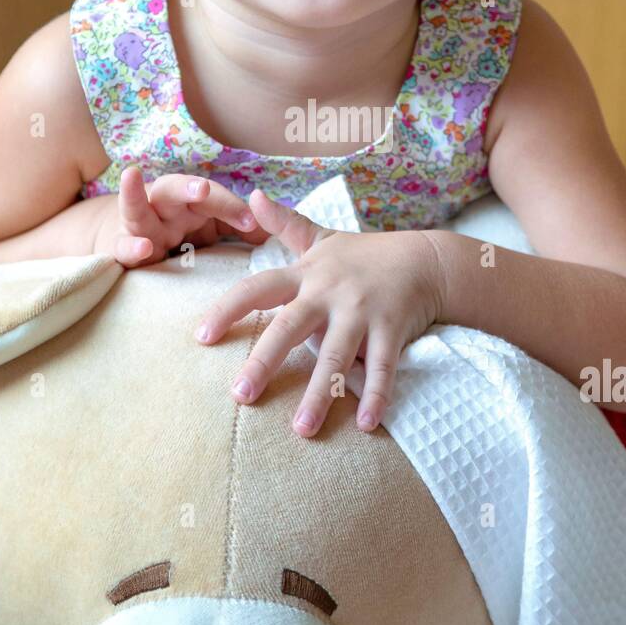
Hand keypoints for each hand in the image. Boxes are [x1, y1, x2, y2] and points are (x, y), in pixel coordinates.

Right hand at [92, 167, 270, 267]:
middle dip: (186, 187)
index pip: (211, 196)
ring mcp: (141, 228)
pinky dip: (130, 247)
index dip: (230, 207)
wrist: (138, 250)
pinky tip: (143, 247)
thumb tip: (274, 231)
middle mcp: (163, 209)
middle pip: (172, 189)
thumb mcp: (213, 230)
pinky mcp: (123, 251)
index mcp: (189, 203)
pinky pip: (122, 248)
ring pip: (136, 208)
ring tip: (131, 174)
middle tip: (202, 189)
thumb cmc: (184, 236)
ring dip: (133, 194)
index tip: (252, 222)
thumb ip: (240, 228)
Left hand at [195, 188, 444, 436]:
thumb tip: (253, 195)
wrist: (425, 260)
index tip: (201, 336)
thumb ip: (285, 222)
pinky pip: (382, 368)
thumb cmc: (364, 255)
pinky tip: (365, 424)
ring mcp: (362, 312)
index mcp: (306, 274)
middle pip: (290, 327)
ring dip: (320, 394)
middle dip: (265, 361)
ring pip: (336, 356)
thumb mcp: (321, 237)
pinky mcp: (392, 329)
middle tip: (240, 396)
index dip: (227, 309)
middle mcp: (329, 293)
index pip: (258, 289)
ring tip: (302, 429)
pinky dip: (375, 396)